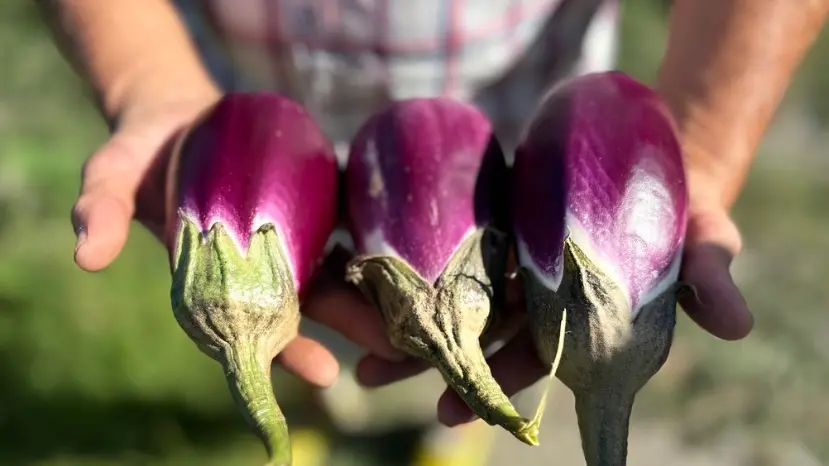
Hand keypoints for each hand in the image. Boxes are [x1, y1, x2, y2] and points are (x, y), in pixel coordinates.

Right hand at [70, 95, 405, 388]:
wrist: (176, 116)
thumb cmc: (142, 154)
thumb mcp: (112, 175)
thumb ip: (102, 211)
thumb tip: (87, 256)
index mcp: (217, 283)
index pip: (255, 330)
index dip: (286, 353)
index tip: (323, 373)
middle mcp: (260, 269)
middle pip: (313, 308)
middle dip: (355, 329)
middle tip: (401, 351)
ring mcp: (290, 239)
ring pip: (340, 272)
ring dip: (379, 290)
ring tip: (423, 306)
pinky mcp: (310, 205)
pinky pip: (348, 225)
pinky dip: (375, 236)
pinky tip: (413, 242)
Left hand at [352, 197, 754, 427]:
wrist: (660, 157)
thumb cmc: (684, 209)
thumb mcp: (706, 237)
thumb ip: (710, 277)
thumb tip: (739, 324)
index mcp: (576, 318)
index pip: (529, 357)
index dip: (492, 381)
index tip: (446, 408)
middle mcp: (535, 294)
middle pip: (473, 331)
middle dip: (424, 358)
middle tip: (370, 377)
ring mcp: (510, 255)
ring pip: (451, 290)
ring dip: (405, 313)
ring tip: (351, 336)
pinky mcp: (495, 214)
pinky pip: (450, 234)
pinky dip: (412, 251)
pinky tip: (367, 261)